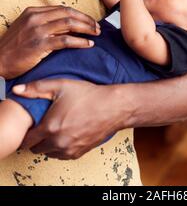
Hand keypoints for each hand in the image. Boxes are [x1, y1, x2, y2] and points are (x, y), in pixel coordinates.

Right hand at [0, 6, 100, 78]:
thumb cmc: (13, 49)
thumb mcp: (26, 28)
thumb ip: (43, 23)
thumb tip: (67, 24)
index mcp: (33, 12)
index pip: (62, 9)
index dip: (79, 14)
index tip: (89, 20)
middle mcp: (35, 18)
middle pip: (68, 13)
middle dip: (86, 20)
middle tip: (97, 27)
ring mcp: (37, 30)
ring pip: (69, 24)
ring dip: (86, 28)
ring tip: (96, 34)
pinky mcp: (39, 44)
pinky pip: (65, 40)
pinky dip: (80, 41)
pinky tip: (88, 44)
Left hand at [13, 79, 130, 159]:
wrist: (113, 107)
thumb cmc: (89, 95)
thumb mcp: (61, 85)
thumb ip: (36, 88)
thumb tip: (18, 90)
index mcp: (51, 127)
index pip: (27, 140)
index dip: (27, 132)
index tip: (31, 124)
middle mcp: (58, 142)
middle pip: (36, 149)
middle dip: (37, 138)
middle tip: (43, 125)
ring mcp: (69, 150)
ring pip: (49, 153)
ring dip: (48, 144)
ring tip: (55, 129)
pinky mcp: (79, 153)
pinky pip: (62, 156)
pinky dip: (60, 148)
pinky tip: (65, 134)